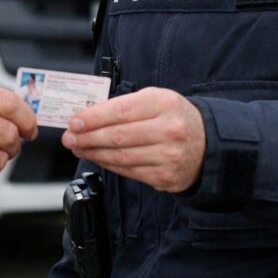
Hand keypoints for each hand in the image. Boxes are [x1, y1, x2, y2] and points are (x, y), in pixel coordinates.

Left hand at [61, 87, 204, 191]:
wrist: (208, 143)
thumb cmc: (174, 117)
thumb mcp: (155, 99)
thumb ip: (124, 105)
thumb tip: (88, 116)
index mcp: (163, 104)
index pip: (121, 110)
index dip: (93, 118)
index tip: (74, 121)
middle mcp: (168, 130)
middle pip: (118, 136)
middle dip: (87, 137)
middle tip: (69, 137)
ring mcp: (168, 156)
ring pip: (121, 156)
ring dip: (94, 153)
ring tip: (78, 147)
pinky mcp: (166, 177)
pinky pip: (129, 171)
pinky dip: (109, 165)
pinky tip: (97, 158)